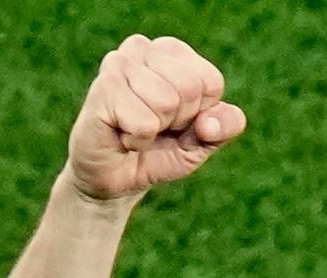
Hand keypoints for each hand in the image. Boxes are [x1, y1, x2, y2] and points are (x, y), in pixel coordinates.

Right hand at [65, 34, 246, 201]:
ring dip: (154, 130)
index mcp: (172, 51)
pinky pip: (144, 123)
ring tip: (136, 128)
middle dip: (177, 120)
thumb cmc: (160, 152)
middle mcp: (142, 48)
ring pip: (166, 102)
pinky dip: (138, 140)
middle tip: (154, 127)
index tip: (177, 121)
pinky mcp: (102, 88)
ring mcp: (118, 63)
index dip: (199, 114)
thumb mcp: (204, 141)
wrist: (116, 179)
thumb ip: (225, 126)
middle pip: (190, 87)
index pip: (211, 82)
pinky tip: (121, 135)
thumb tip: (209, 124)